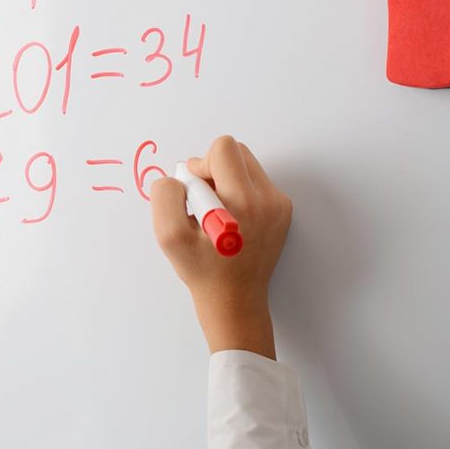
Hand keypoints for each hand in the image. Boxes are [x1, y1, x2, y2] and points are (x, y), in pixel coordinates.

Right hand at [149, 135, 291, 358]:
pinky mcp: (282, 212)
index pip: (223, 149)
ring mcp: (279, 205)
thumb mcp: (169, 236)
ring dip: (226, 180)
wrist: (235, 300)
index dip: (200, 165)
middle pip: (237, 152)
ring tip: (217, 212)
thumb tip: (182, 174)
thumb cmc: (202, 271)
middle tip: (203, 201)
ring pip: (247, 166)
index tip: (194, 193)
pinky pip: (256, 183)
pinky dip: (239, 192)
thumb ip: (167, 196)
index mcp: (242, 202)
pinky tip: (231, 220)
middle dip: (214, 169)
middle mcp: (267, 199)